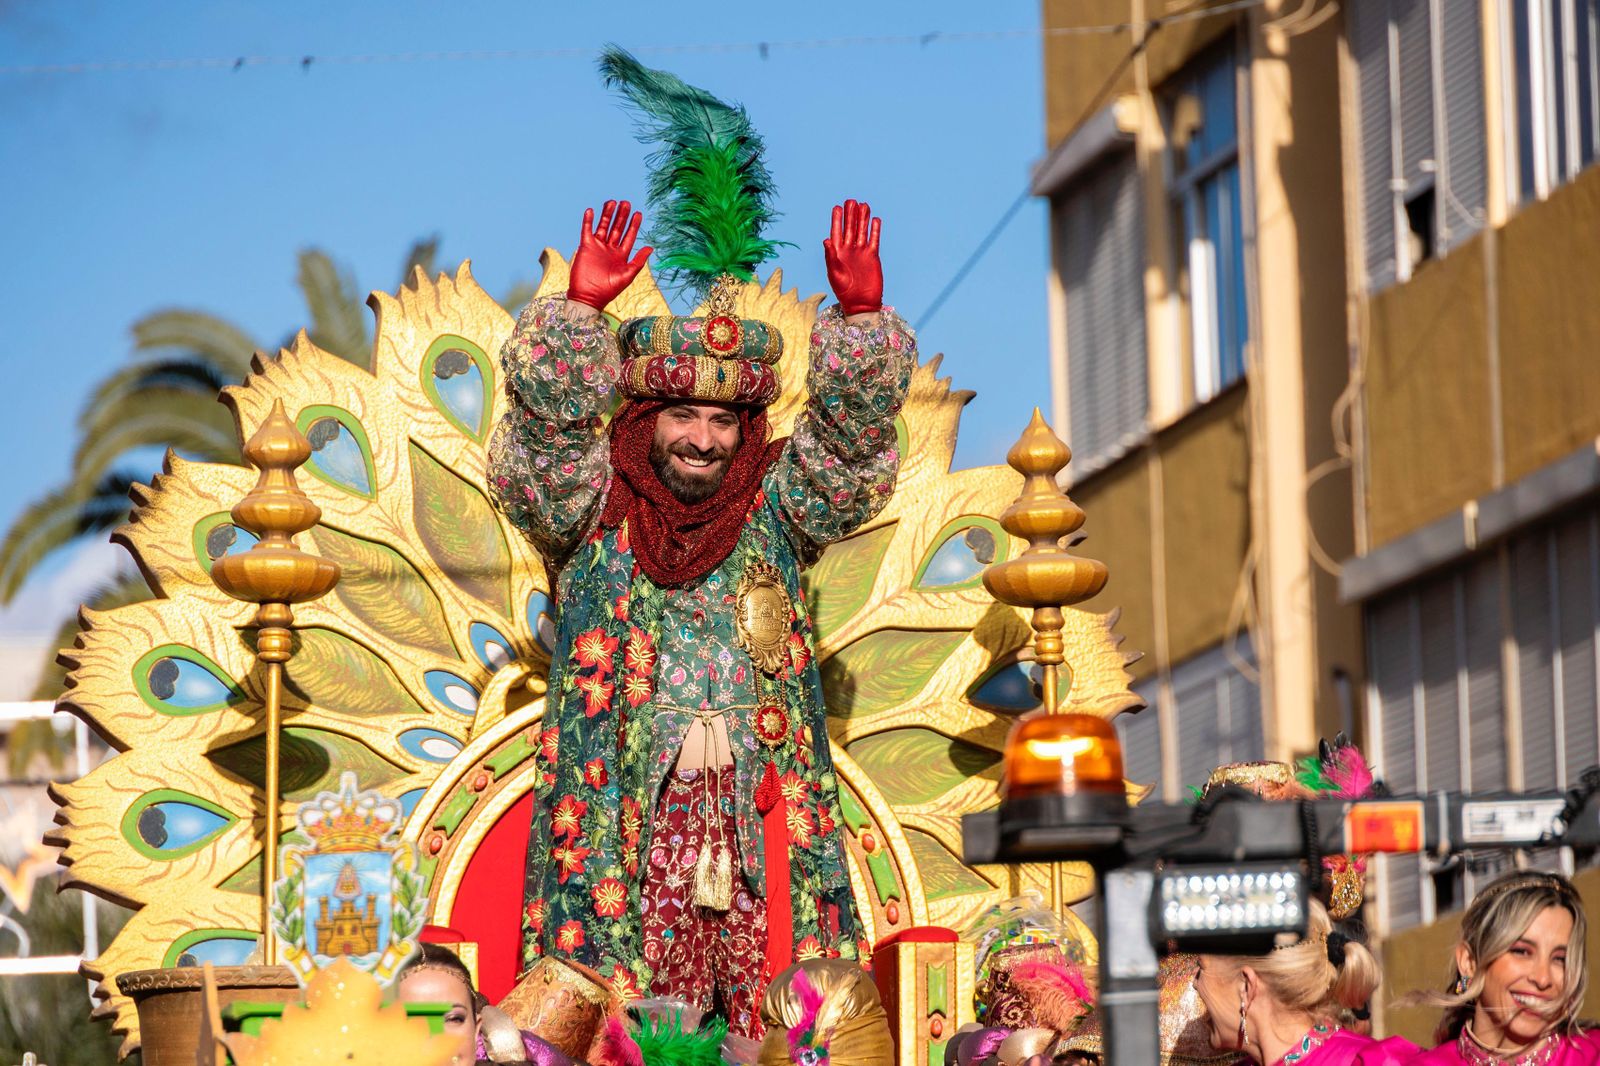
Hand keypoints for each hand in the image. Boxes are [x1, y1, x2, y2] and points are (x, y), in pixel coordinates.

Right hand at [566, 200, 651, 312]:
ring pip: (603, 226)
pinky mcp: (585, 247)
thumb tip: (651, 247)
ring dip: (607, 215)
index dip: (634, 225)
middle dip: (622, 216)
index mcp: (621, 255)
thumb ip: (639, 261)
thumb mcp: (628, 275)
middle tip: (626, 203)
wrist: (589, 297)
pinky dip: (588, 221)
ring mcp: (598, 247)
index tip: (638, 213)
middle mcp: (610, 249)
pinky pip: (587, 231)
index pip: (629, 236)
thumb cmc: (610, 290)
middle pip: (617, 228)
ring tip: (612, 202)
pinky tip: (591, 211)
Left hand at [823, 199, 882, 316]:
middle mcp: (849, 249)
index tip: (837, 207)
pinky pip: (874, 240)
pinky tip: (875, 220)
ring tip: (864, 204)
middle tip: (851, 201)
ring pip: (862, 231)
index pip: (836, 232)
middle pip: (850, 228)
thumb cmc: (844, 291)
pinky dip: (875, 230)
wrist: (860, 303)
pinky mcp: (873, 256)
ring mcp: (861, 252)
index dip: (837, 220)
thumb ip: (831, 256)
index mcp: (837, 252)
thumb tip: (826, 239)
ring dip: (862, 218)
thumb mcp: (834, 274)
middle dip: (850, 215)